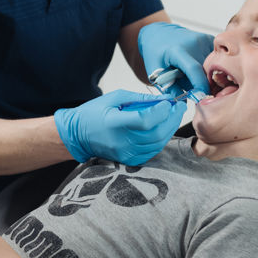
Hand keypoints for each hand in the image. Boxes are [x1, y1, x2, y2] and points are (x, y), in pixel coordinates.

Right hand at [54, 90, 186, 164]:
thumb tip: (164, 99)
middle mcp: (121, 141)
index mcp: (114, 122)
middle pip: (156, 134)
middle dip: (172, 119)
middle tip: (179, 107)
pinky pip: (152, 151)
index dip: (161, 111)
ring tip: (173, 116)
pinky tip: (163, 129)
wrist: (78, 134)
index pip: (145, 120)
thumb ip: (141, 99)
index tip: (169, 102)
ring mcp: (125, 153)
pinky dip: (161, 140)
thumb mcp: (116, 97)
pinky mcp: (128, 160)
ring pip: (157, 144)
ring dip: (170, 129)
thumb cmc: (95, 112)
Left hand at [138, 21, 213, 95]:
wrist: (159, 33)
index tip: (202, 97)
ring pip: (212, 66)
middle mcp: (193, 43)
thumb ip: (170, 88)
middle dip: (202, 83)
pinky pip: (215, 59)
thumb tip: (185, 102)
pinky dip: (209, 66)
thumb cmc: (156, 53)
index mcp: (178, 50)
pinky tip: (198, 65)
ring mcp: (203, 40)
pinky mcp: (210, 39)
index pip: (194, 69)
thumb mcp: (155, 72)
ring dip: (205, 74)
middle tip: (189, 85)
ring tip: (190, 72)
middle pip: (205, 70)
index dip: (200, 85)